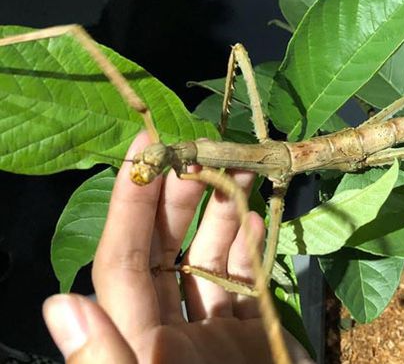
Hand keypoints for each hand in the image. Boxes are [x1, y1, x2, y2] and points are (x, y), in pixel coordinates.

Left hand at [42, 132, 310, 362]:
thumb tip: (61, 305)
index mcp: (140, 345)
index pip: (124, 261)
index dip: (130, 203)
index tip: (145, 148)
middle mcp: (172, 333)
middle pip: (165, 250)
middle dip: (179, 195)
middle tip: (200, 146)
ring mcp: (216, 334)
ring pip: (209, 258)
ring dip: (222, 211)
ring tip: (238, 168)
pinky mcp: (255, 338)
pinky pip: (247, 282)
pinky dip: (252, 245)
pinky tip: (257, 215)